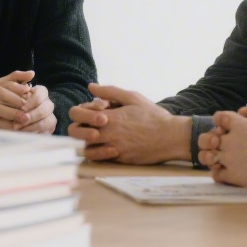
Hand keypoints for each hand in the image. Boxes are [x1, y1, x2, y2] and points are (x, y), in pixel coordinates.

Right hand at [0, 70, 35, 129]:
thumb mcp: (0, 89)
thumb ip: (15, 79)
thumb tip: (32, 73)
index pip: (1, 86)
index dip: (15, 89)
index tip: (28, 92)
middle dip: (15, 102)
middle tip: (28, 107)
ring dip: (12, 114)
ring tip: (25, 118)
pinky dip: (6, 126)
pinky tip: (17, 127)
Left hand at [17, 84, 56, 133]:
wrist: (13, 118)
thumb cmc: (11, 104)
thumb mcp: (12, 96)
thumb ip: (17, 92)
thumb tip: (23, 91)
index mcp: (41, 92)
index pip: (40, 95)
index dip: (31, 103)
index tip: (22, 109)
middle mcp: (48, 103)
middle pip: (45, 109)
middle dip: (31, 116)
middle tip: (20, 121)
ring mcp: (50, 116)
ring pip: (47, 121)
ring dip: (32, 126)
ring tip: (19, 129)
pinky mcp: (49, 129)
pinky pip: (45, 132)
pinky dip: (33, 134)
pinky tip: (23, 135)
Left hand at [66, 83, 190, 164]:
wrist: (170, 137)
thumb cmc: (153, 116)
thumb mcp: (132, 97)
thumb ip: (110, 91)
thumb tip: (91, 87)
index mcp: (108, 116)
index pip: (77, 114)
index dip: (79, 112)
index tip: (91, 111)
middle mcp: (107, 133)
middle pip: (75, 132)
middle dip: (78, 127)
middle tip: (89, 126)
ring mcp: (112, 148)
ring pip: (84, 148)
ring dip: (86, 142)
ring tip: (96, 137)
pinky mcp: (119, 160)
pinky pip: (99, 159)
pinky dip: (97, 153)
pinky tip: (106, 146)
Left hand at [198, 102, 246, 170]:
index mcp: (239, 125)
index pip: (218, 118)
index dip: (220, 122)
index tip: (227, 128)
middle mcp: (231, 141)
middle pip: (207, 138)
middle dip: (211, 140)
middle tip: (219, 145)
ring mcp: (230, 159)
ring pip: (207, 157)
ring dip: (210, 157)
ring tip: (219, 160)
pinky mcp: (234, 176)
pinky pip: (216, 175)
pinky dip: (218, 173)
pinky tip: (227, 172)